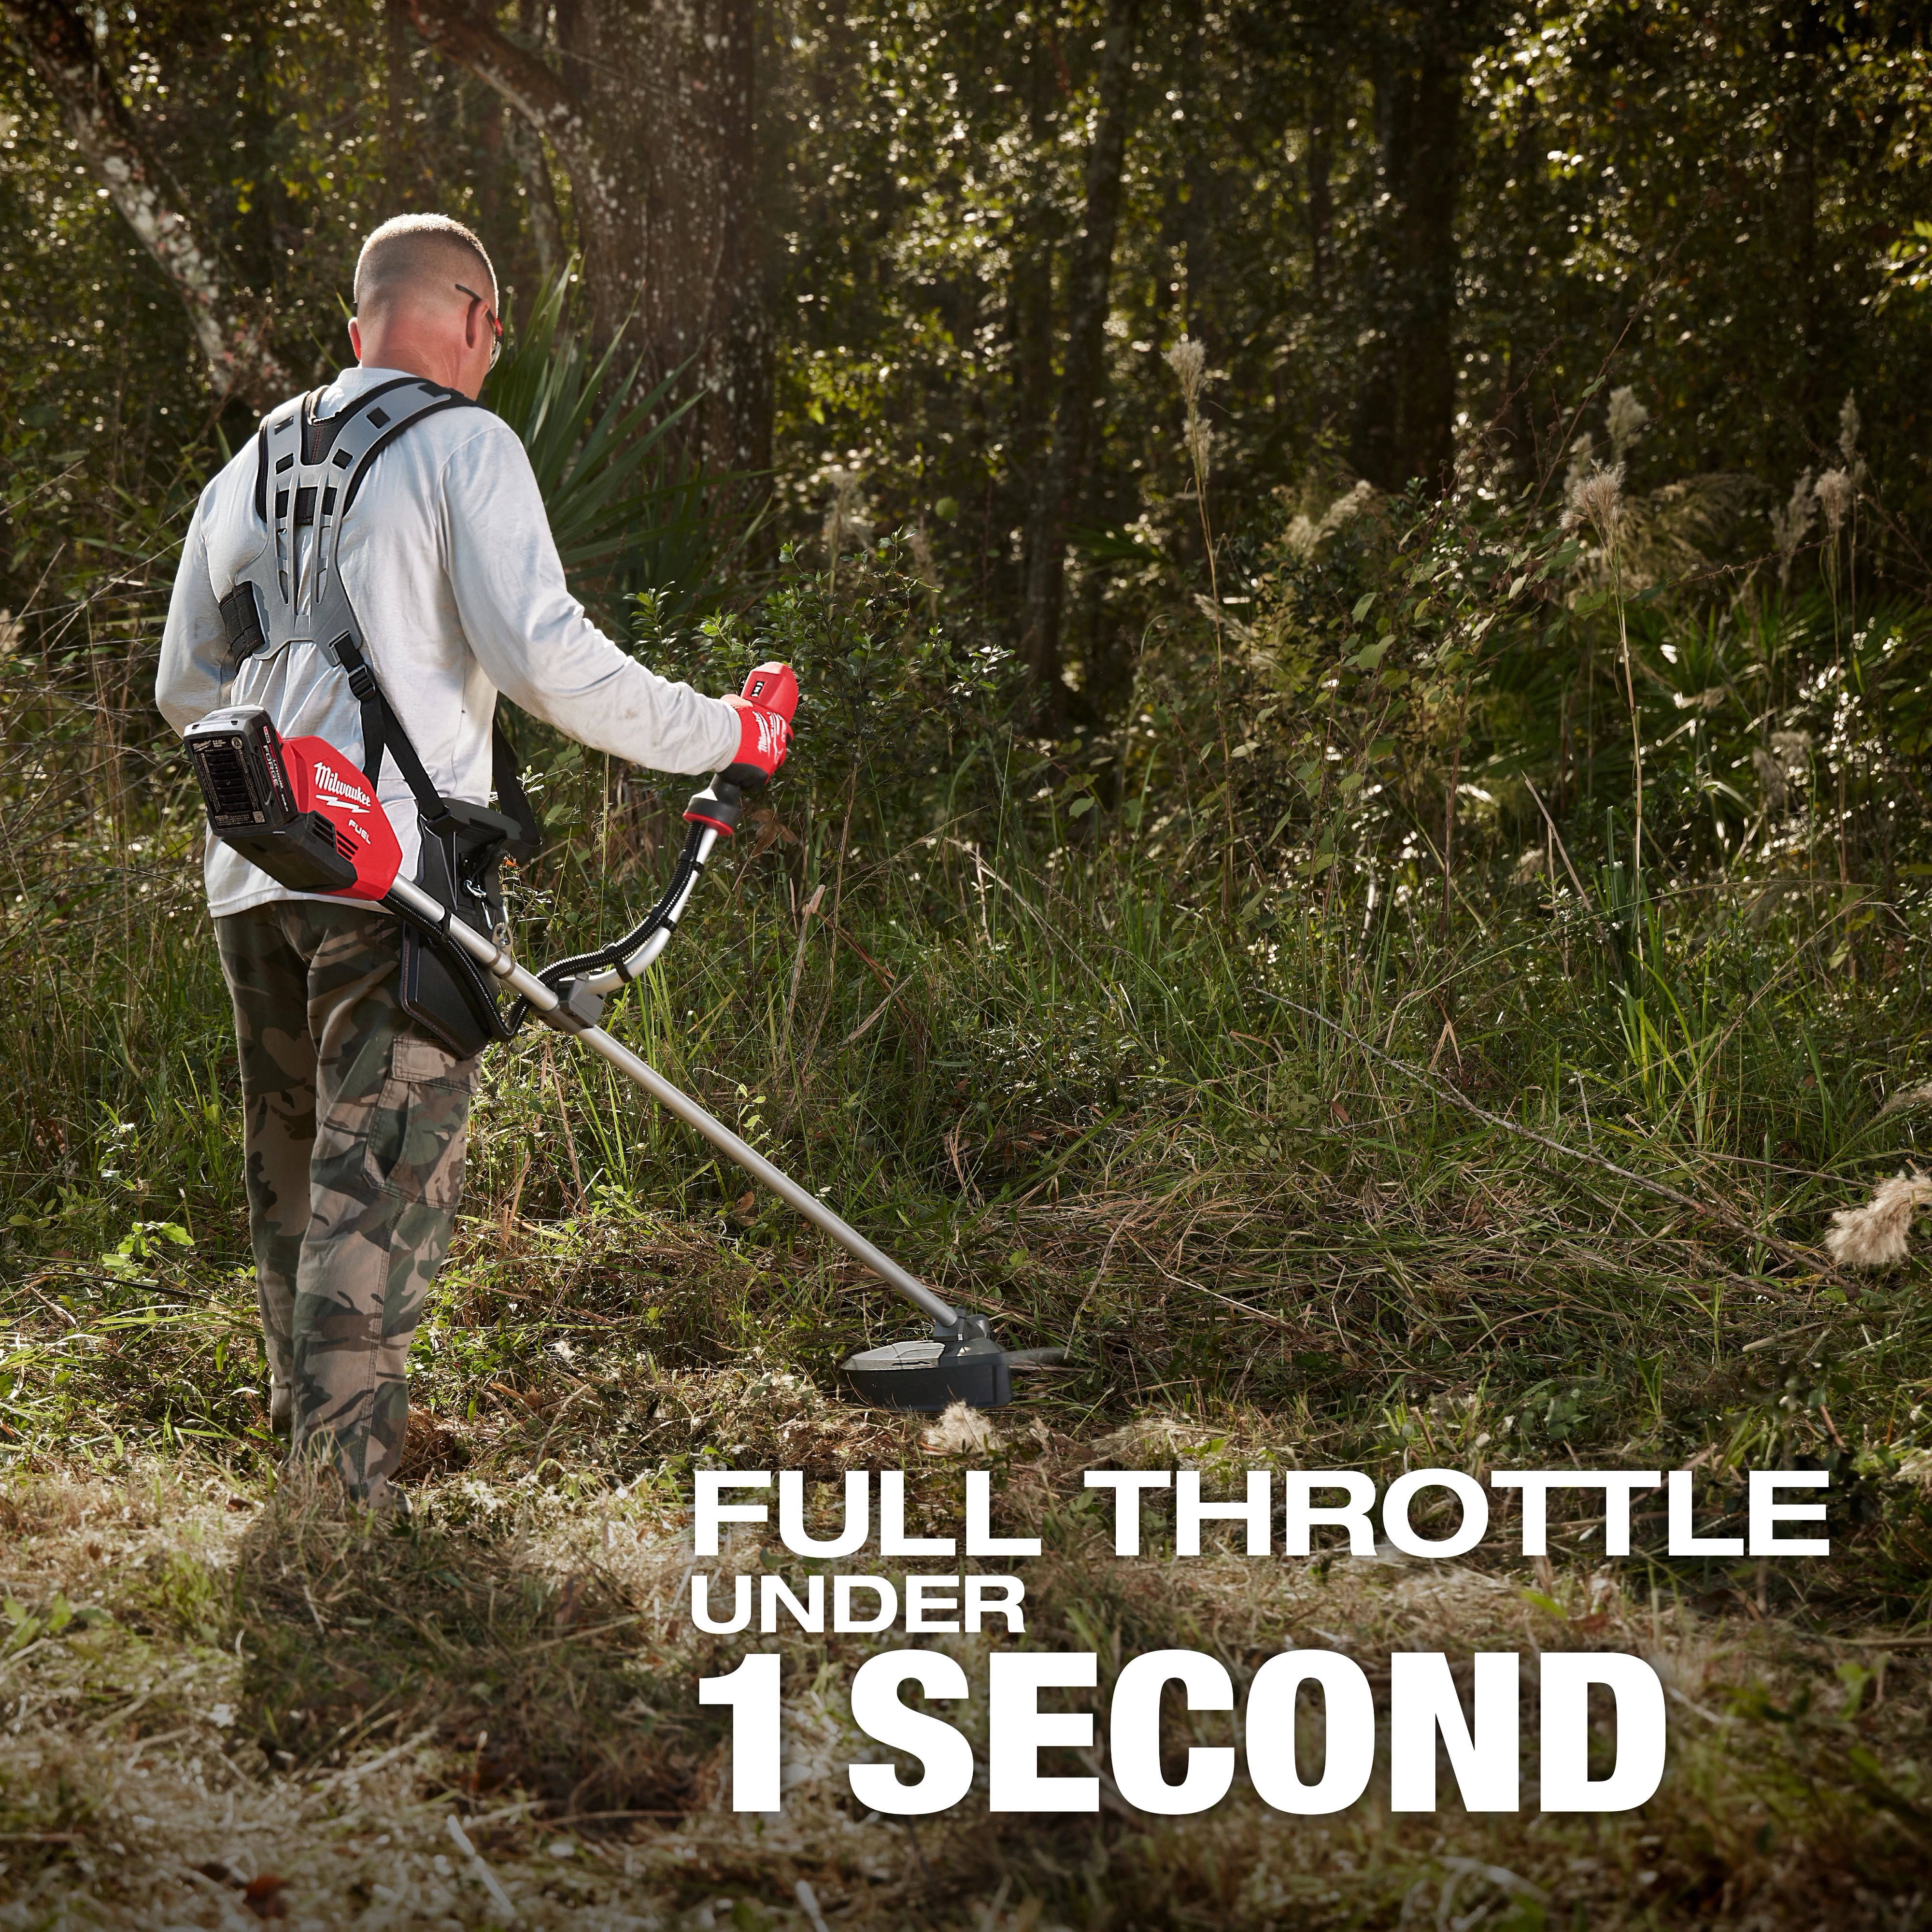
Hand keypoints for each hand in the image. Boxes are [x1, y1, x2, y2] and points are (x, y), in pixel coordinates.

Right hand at [719, 661, 797, 788]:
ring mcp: (772, 761)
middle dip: (769, 755)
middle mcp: (779, 745)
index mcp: (778, 726)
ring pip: (768, 769)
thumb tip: (733, 700)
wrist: (724, 735)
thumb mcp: (738, 704)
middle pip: (779, 754)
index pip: (786, 734)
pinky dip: (749, 782)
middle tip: (755, 755)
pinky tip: (740, 778)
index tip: (768, 740)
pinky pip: (757, 783)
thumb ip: (741, 705)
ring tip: (744, 767)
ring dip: (758, 769)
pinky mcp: (762, 776)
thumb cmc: (730, 717)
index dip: (778, 738)